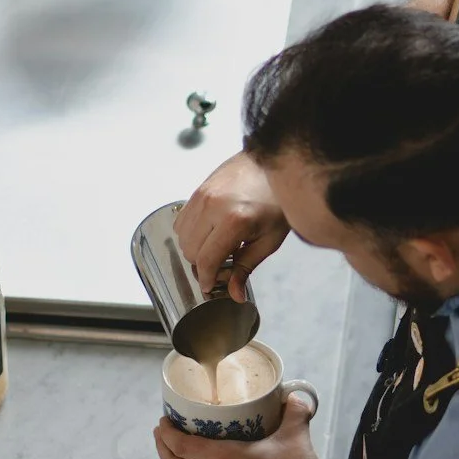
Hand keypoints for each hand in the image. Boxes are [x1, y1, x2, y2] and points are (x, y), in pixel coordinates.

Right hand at [175, 152, 288, 301]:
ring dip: (195, 248)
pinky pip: (182, 219)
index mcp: (234, 220)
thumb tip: (233, 294)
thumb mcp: (269, 240)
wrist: (273, 164)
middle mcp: (213, 206)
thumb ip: (246, 267)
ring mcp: (203, 195)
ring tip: (217, 248)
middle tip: (221, 266)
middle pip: (190, 251)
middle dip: (202, 264)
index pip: (206, 260)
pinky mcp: (198, 189)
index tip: (210, 287)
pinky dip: (191, 232)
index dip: (206, 279)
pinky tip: (210, 232)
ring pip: (182, 236)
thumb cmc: (277, 200)